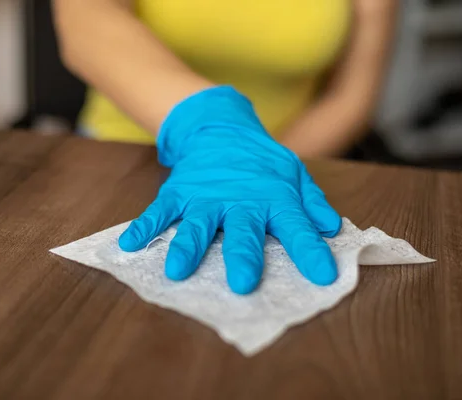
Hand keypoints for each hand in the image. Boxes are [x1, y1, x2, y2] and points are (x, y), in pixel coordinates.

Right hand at [119, 86, 341, 293]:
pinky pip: (160, 211)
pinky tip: (130, 243)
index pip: (295, 227)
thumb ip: (310, 202)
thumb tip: (331, 227)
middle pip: (243, 232)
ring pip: (198, 225)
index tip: (322, 276)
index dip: (309, 251)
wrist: (220, 128)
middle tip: (243, 283)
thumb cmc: (259, 160)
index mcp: (273, 198)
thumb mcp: (292, 175)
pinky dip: (144, 226)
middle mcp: (240, 200)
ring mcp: (206, 197)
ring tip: (177, 271)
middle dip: (243, 257)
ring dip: (188, 247)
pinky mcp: (179, 192)